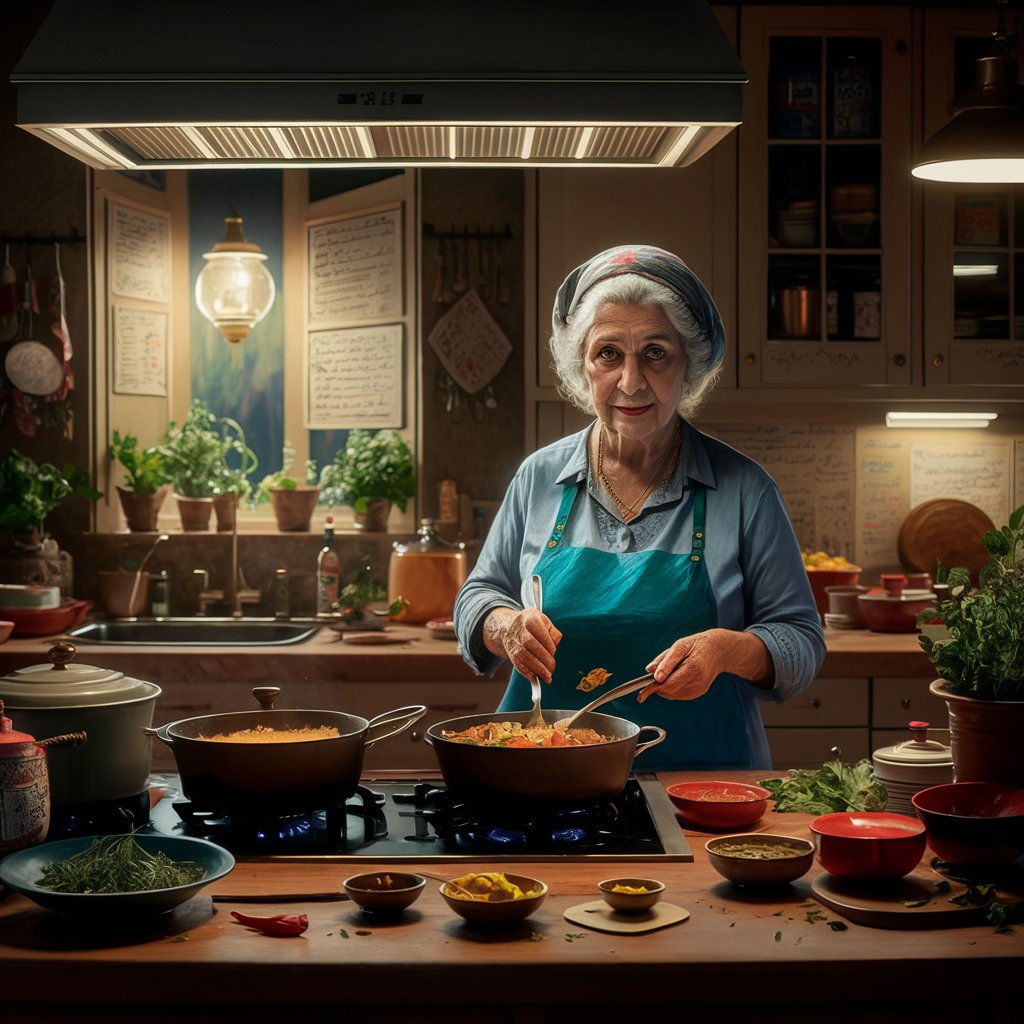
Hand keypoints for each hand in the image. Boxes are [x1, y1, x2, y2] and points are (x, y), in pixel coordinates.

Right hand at [484, 607, 561, 682]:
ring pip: (522, 655)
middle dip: (543, 658)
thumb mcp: (544, 621)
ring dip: (536, 668)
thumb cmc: (532, 625)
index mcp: (529, 618)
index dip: (547, 644)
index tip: (553, 653)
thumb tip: (556, 642)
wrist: (509, 627)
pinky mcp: (510, 654)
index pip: (539, 632)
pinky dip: (527, 673)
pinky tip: (536, 677)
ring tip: (547, 676)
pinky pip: (517, 664)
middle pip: (529, 643)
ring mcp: (512, 642)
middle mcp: (518, 629)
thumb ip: (553, 632)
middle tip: (552, 668)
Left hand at [638, 628, 772, 701]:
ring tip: (666, 673)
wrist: (719, 650)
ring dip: (664, 689)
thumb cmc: (697, 644)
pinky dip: (672, 690)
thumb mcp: (680, 645)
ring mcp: (700, 688)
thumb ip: (665, 660)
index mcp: (693, 667)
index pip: (669, 684)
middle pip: (670, 692)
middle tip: (651, 679)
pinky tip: (674, 678)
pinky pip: (680, 695)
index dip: (653, 688)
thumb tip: (649, 671)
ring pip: (674, 695)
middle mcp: (698, 680)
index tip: (642, 691)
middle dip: (657, 687)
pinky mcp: (699, 692)